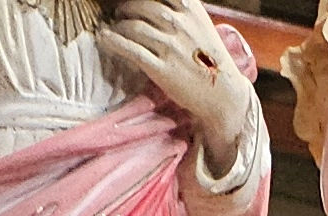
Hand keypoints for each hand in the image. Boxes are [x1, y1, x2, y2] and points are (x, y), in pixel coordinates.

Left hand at [106, 0, 257, 179]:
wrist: (223, 94)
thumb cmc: (210, 59)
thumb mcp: (201, 24)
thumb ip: (182, 9)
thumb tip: (159, 6)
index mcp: (190, 9)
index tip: (132, 2)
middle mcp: (180, 24)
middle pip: (142, 5)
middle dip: (126, 7)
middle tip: (119, 13)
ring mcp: (171, 47)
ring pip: (134, 26)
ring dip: (118, 24)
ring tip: (113, 27)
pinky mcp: (162, 69)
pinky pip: (131, 50)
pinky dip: (113, 41)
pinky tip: (104, 38)